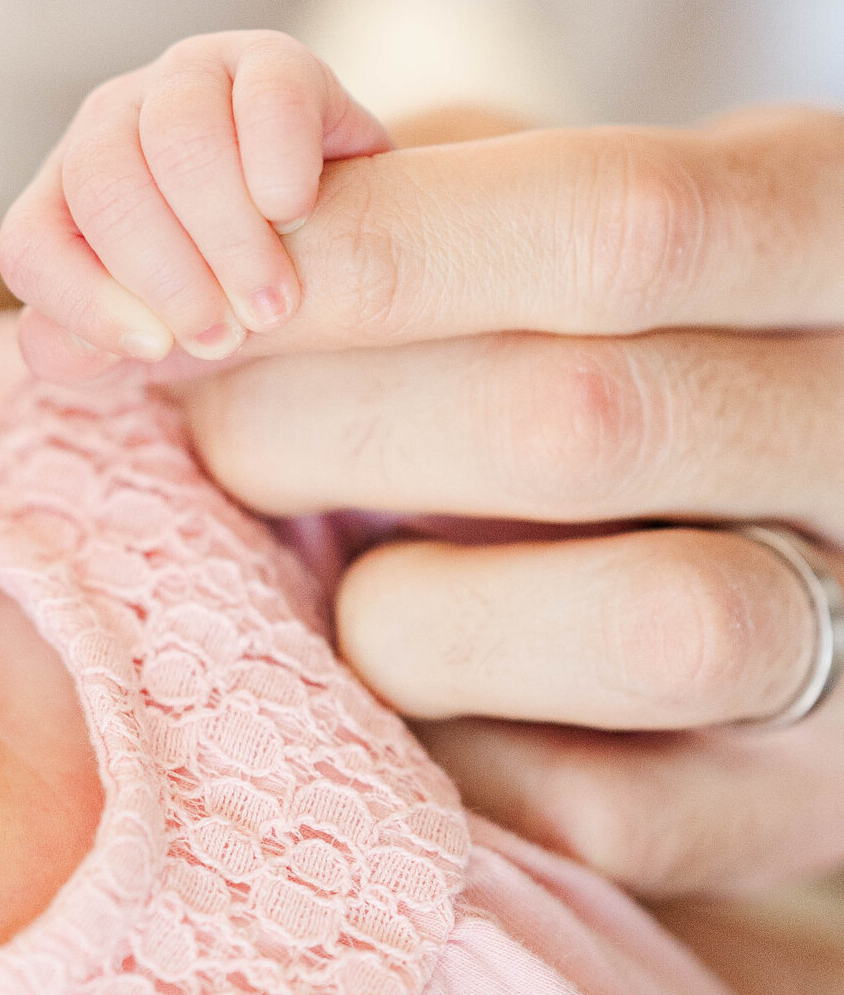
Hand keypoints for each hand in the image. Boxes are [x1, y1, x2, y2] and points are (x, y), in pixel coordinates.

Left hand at [0, 30, 388, 370]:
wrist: (347, 244)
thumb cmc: (234, 295)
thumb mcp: (164, 338)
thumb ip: (98, 344)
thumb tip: (56, 348)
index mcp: (68, 196)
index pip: (30, 242)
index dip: (83, 301)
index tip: (155, 346)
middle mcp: (112, 123)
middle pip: (101, 185)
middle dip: (166, 275)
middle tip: (227, 334)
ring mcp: (187, 78)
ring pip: (179, 139)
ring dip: (229, 236)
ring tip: (274, 302)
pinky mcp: (271, 58)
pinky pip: (266, 99)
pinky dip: (280, 167)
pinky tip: (296, 214)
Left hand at [157, 106, 843, 896]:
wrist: (784, 502)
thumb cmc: (616, 319)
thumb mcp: (569, 197)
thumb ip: (429, 183)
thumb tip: (248, 214)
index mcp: (830, 219)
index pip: (612, 223)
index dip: (379, 257)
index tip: (216, 290)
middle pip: (585, 423)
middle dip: (327, 425)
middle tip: (211, 423)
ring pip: (646, 629)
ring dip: (404, 610)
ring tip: (337, 571)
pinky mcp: (816, 801)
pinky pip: (613, 812)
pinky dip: (460, 752)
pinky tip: (412, 681)